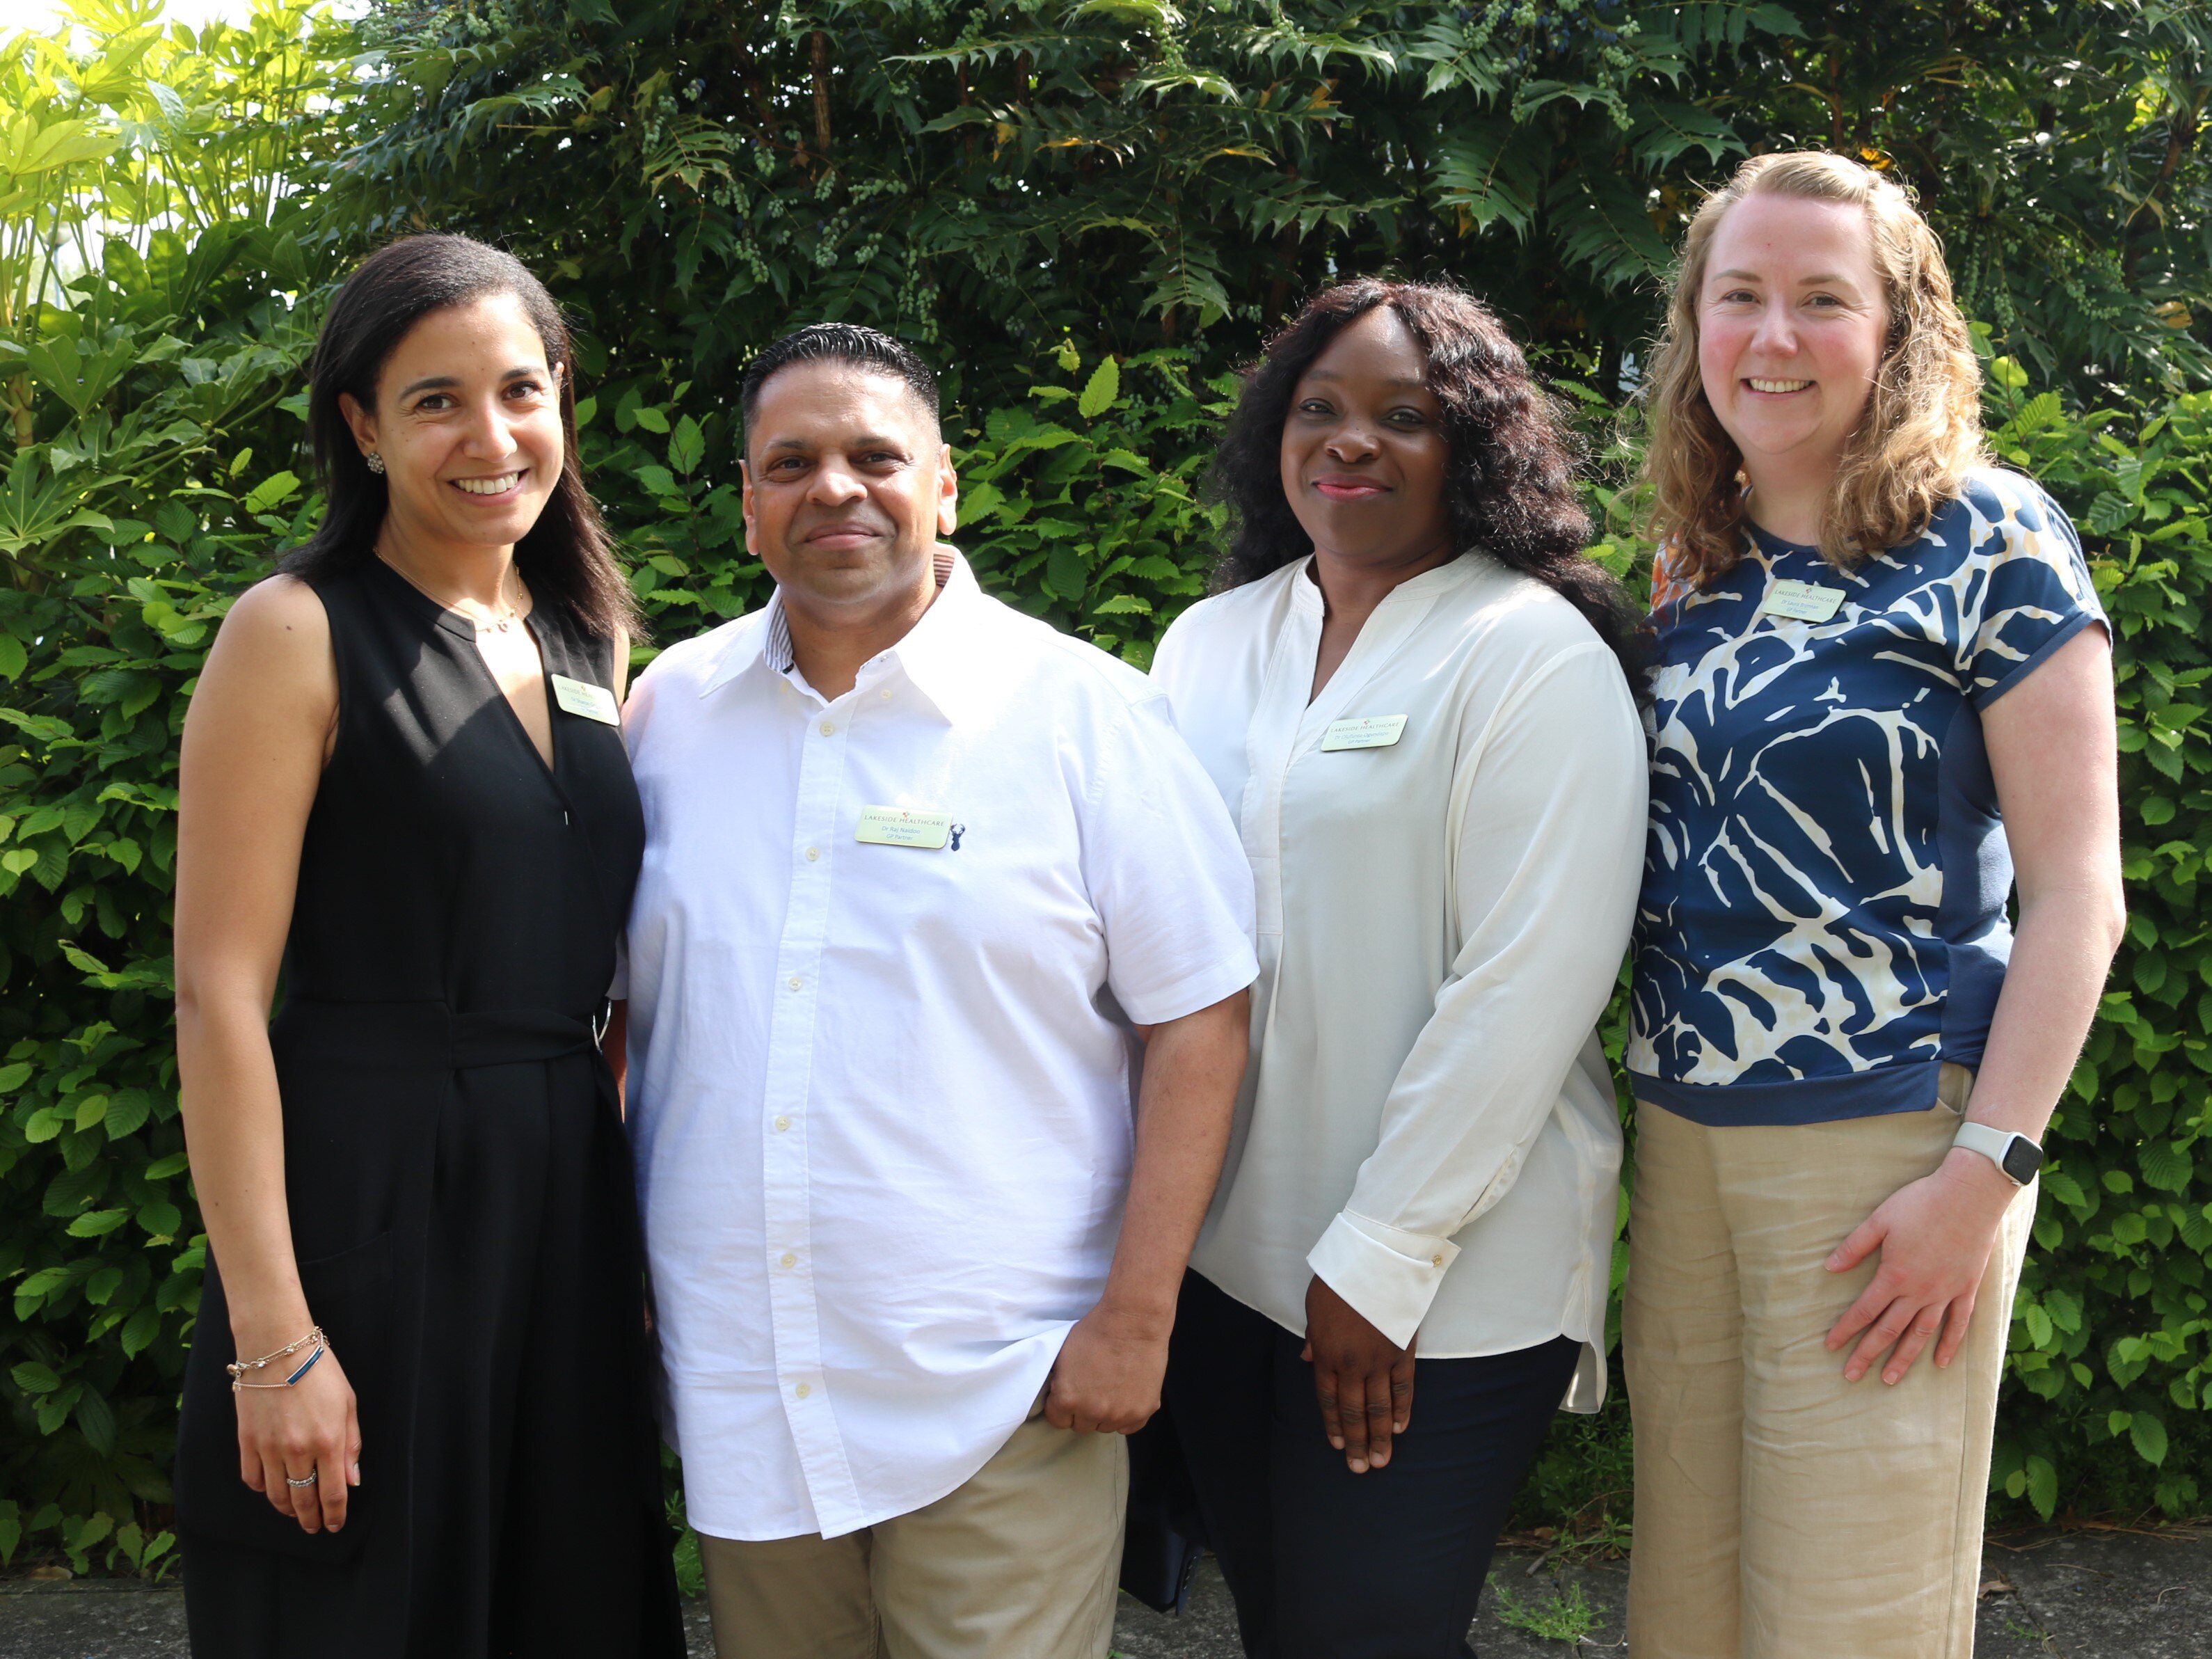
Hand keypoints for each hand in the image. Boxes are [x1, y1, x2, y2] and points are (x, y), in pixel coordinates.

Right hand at [234, 1344, 360, 1533]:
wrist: (277, 1349)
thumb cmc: (319, 1371)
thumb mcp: (348, 1404)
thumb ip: (351, 1445)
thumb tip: (352, 1481)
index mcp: (328, 1441)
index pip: (332, 1493)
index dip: (334, 1515)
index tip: (334, 1526)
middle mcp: (298, 1450)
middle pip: (303, 1500)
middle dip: (310, 1519)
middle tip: (314, 1527)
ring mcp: (269, 1448)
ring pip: (276, 1495)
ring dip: (287, 1509)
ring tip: (296, 1512)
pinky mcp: (247, 1442)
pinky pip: (253, 1478)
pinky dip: (263, 1489)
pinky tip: (272, 1488)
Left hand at [1046, 1297, 1170, 1433]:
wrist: (1133, 1321)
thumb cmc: (1096, 1331)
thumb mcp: (1064, 1355)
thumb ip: (1060, 1384)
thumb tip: (1060, 1395)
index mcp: (1068, 1399)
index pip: (1058, 1420)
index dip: (1062, 1405)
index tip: (1069, 1394)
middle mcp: (1093, 1412)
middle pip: (1083, 1425)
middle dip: (1083, 1410)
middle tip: (1092, 1389)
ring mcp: (1120, 1414)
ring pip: (1106, 1426)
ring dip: (1106, 1413)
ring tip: (1112, 1388)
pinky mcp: (1143, 1411)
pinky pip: (1130, 1426)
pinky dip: (1127, 1416)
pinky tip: (1126, 1397)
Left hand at [1302, 1275, 1414, 1473]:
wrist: (1376, 1260)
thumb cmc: (1340, 1278)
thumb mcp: (1314, 1306)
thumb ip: (1313, 1337)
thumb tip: (1307, 1358)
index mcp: (1326, 1353)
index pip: (1328, 1399)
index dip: (1333, 1425)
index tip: (1337, 1446)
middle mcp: (1352, 1364)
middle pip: (1353, 1411)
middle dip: (1357, 1443)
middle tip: (1361, 1468)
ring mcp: (1379, 1360)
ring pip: (1380, 1407)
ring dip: (1381, 1437)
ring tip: (1382, 1460)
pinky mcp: (1402, 1351)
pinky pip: (1403, 1387)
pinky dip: (1401, 1409)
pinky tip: (1400, 1427)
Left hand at [1824, 1149, 2020, 1384]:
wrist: (1970, 1195)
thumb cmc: (1921, 1203)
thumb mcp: (1880, 1219)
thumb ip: (1854, 1246)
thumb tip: (1829, 1268)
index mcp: (1895, 1275)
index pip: (1864, 1310)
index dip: (1846, 1329)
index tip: (1831, 1346)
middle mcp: (1920, 1291)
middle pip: (1890, 1330)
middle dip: (1868, 1353)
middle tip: (1851, 1376)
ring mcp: (1946, 1292)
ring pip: (1922, 1334)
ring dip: (1904, 1358)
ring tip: (1889, 1378)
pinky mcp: (1967, 1288)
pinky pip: (1958, 1324)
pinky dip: (1949, 1344)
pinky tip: (1941, 1362)